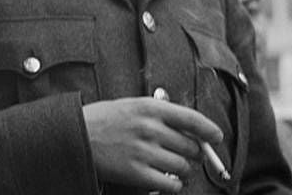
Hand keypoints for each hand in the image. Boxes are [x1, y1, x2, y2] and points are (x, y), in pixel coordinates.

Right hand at [82, 97, 222, 191]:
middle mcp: (150, 128)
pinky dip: (173, 185)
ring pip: (183, 166)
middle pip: (191, 146)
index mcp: (150, 108)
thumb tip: (191, 131)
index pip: (192, 118)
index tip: (216, 137)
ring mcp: (143, 151)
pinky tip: (166, 180)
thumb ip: (161, 115)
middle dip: (193, 153)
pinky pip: (170, 184)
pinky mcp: (136, 173)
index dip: (209, 130)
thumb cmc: (104, 119)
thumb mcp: (132, 106)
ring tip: (173, 168)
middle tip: (187, 155)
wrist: (75, 135)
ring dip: (183, 170)